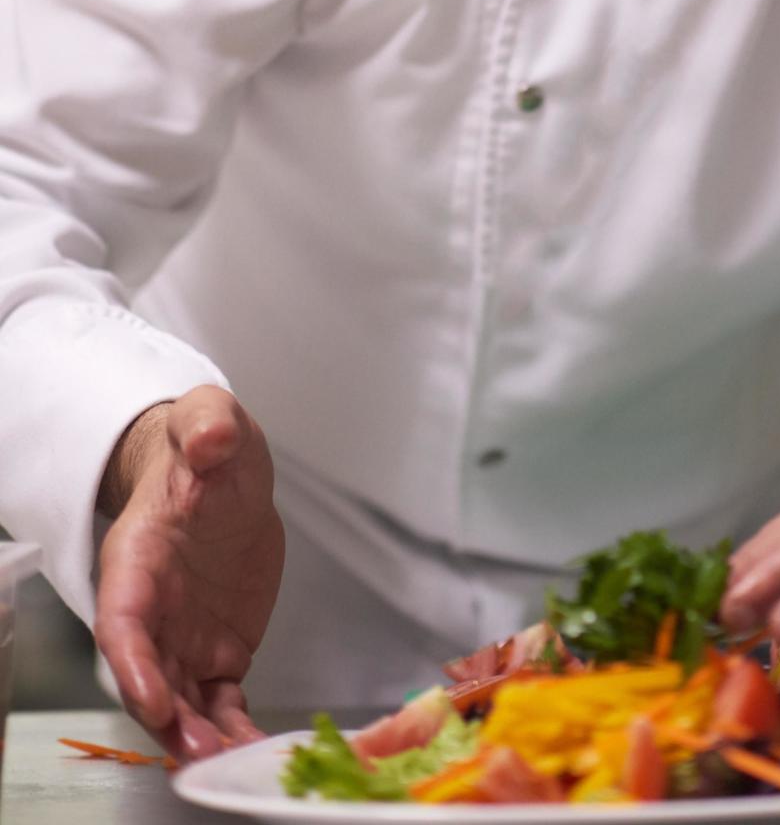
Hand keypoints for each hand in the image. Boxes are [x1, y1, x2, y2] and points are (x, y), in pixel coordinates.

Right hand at [94, 387, 284, 760]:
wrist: (222, 472)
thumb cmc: (206, 448)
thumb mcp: (210, 419)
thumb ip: (208, 425)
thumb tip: (212, 439)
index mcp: (137, 557)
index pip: (123, 619)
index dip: (133, 662)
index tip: (154, 697)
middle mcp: (153, 608)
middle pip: (149, 676)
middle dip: (169, 720)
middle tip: (201, 750)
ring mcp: (184, 635)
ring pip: (182, 701)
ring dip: (200, 736)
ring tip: (232, 761)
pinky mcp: (219, 650)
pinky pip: (221, 701)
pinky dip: (234, 728)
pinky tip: (255, 749)